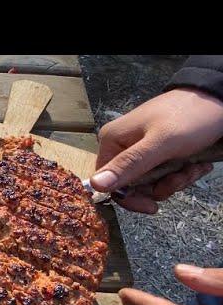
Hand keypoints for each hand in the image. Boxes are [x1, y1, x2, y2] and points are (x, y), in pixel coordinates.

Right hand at [91, 88, 222, 212]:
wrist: (220, 99)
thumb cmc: (189, 118)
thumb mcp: (160, 144)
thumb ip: (128, 165)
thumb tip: (94, 185)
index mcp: (112, 142)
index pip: (108, 183)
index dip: (129, 198)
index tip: (152, 205)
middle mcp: (122, 146)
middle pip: (132, 186)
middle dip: (159, 187)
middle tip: (179, 178)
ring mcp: (140, 149)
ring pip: (150, 183)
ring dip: (174, 181)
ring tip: (192, 168)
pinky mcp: (158, 152)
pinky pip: (163, 175)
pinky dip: (181, 174)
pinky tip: (195, 165)